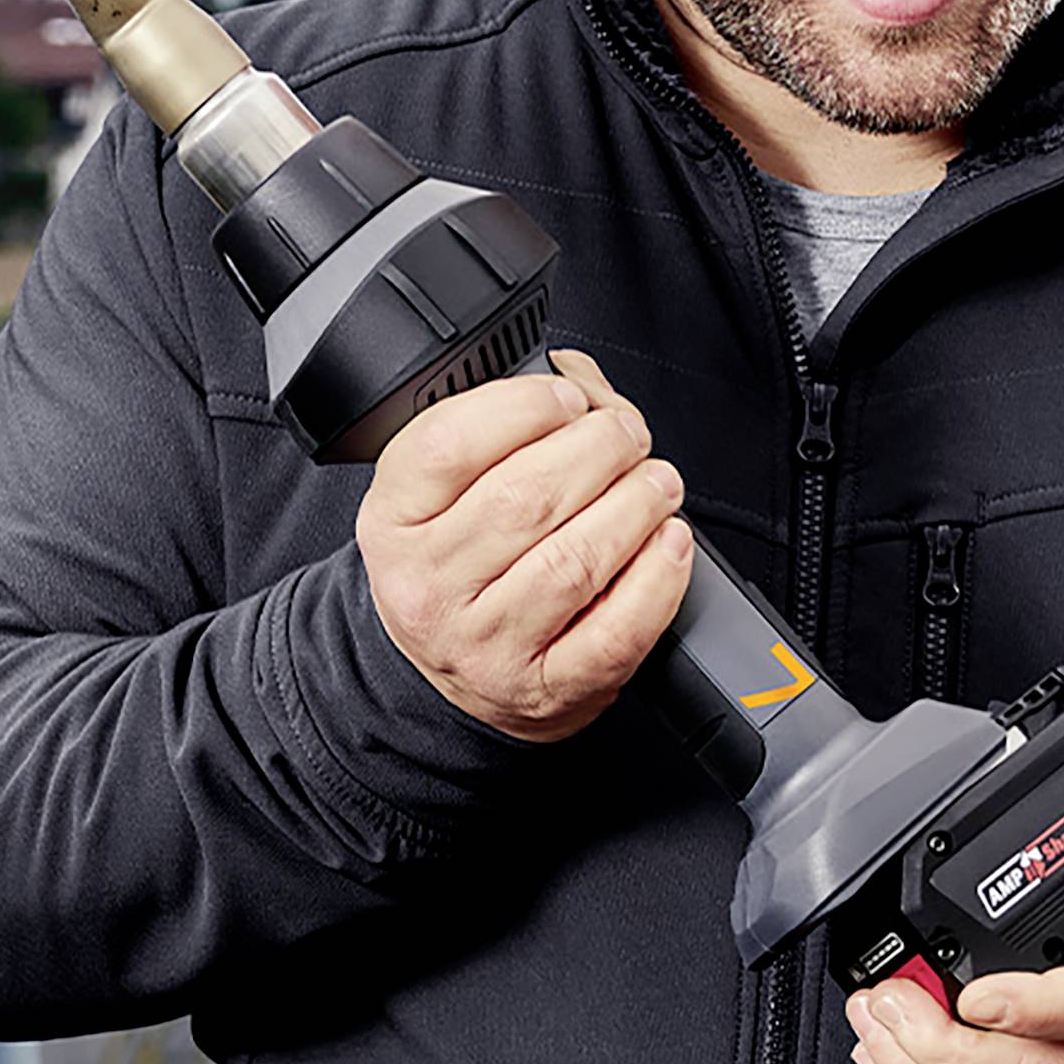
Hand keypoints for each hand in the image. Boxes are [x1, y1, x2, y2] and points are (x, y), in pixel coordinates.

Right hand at [355, 349, 695, 742]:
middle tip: (628, 435)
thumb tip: (578, 376)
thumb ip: (505, 422)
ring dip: (635, 505)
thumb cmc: (455, 568)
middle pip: (525, 498)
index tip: (567, 397)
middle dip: (598, 449)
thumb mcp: (440, 492)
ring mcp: (488, 645)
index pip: (449, 447)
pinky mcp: (547, 688)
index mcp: (395, 523)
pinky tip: (668, 542)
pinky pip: (616, 631)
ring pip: (575, 561)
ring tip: (656, 482)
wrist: (447, 678)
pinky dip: (657, 578)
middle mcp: (431, 588)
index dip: (522, 408)